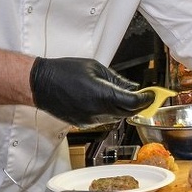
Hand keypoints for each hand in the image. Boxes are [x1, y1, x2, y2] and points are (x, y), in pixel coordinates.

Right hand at [30, 57, 149, 126]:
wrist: (40, 84)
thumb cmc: (64, 72)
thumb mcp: (95, 68)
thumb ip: (117, 79)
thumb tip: (132, 86)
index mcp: (102, 94)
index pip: (133, 103)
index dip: (146, 100)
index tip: (151, 95)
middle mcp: (97, 110)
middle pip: (128, 112)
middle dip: (138, 105)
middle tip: (144, 96)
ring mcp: (90, 119)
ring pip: (116, 117)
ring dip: (124, 109)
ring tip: (125, 96)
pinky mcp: (83, 123)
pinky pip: (103, 119)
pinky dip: (111, 112)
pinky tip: (108, 102)